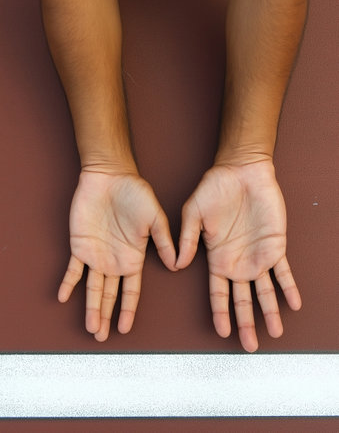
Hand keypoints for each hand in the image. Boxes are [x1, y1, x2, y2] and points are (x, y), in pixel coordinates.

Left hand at [58, 170, 176, 340]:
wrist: (110, 177)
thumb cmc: (135, 194)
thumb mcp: (155, 219)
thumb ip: (164, 242)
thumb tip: (176, 265)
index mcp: (133, 258)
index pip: (131, 291)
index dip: (128, 310)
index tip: (125, 328)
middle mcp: (114, 261)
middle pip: (110, 296)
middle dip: (106, 317)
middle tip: (101, 337)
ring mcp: (96, 255)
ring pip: (92, 288)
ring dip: (91, 308)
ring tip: (90, 328)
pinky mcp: (80, 245)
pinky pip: (72, 269)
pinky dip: (68, 283)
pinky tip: (64, 297)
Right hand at [176, 160, 301, 351]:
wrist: (240, 171)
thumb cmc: (214, 189)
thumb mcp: (192, 214)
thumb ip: (186, 240)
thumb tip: (176, 264)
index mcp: (217, 258)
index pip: (218, 293)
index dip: (221, 312)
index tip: (222, 332)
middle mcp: (238, 261)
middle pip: (243, 300)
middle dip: (246, 323)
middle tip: (250, 345)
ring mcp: (258, 255)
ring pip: (265, 291)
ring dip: (271, 311)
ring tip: (276, 331)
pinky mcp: (275, 245)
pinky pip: (284, 271)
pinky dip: (289, 287)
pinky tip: (293, 303)